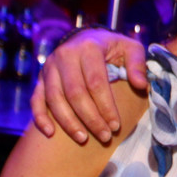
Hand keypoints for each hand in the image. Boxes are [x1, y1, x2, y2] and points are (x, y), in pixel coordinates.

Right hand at [31, 29, 147, 143]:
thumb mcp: (130, 48)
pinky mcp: (40, 78)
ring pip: (55, 99)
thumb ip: (137, 64)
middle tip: (104, 136)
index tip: (116, 126)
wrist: (86, 38)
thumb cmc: (112, 47)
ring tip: (83, 139)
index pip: (96, 82)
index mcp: (88, 48)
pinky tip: (50, 133)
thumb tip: (141, 85)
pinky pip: (36, 99)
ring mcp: (49, 67)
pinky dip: (40, 117)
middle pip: (75, 93)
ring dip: (68, 122)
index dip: (106, 106)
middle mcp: (65, 56)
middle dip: (90, 118)